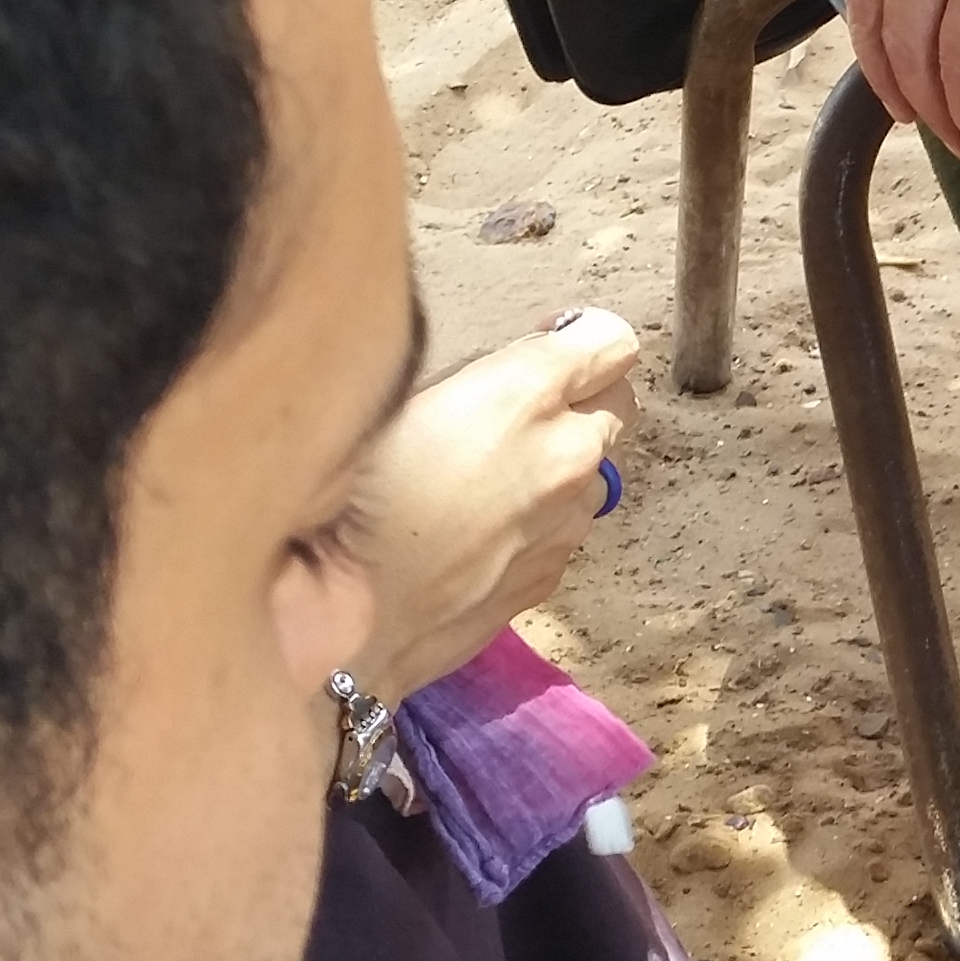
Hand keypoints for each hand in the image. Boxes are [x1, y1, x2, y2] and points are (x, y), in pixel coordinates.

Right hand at [346, 307, 639, 697]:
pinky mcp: (554, 573)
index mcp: (525, 395)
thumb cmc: (341, 500)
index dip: (578, 337)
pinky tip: (477, 531)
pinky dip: (539, 517)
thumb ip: (472, 378)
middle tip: (517, 407)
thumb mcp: (389, 399)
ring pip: (595, 470)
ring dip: (560, 461)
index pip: (610, 340)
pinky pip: (566, 526)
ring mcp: (568, 522)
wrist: (341, 624)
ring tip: (486, 477)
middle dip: (582, 395)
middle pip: (619, 402)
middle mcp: (567, 455)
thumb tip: (504, 370)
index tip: (543, 344)